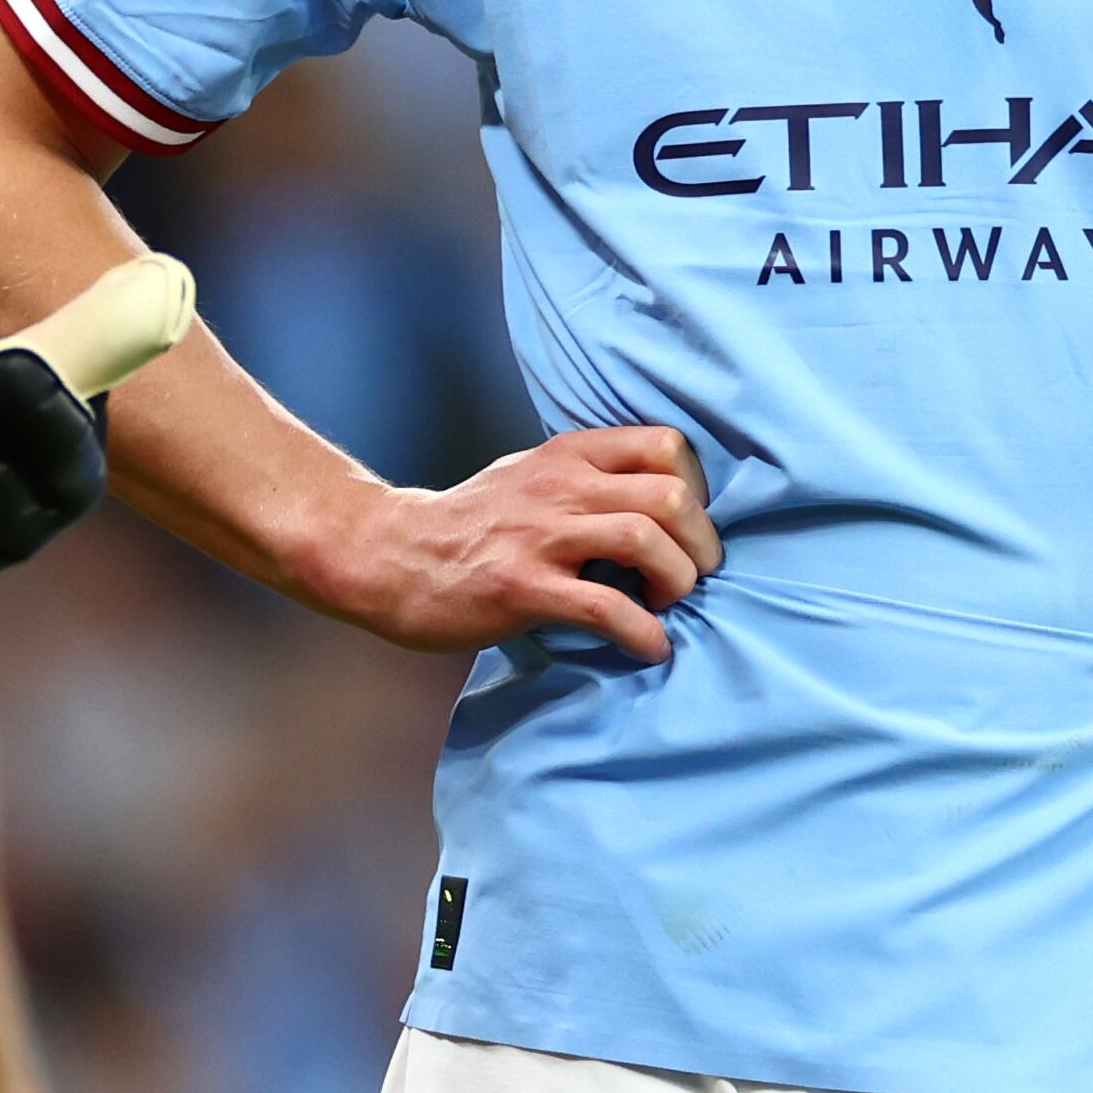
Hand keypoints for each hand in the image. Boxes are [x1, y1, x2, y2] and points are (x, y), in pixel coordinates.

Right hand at [313, 424, 720, 661]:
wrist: (391, 555)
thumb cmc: (470, 523)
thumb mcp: (530, 474)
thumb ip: (588, 477)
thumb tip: (658, 501)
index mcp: (568, 454)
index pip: (667, 446)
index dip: (697, 491)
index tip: (688, 530)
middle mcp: (560, 485)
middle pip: (669, 496)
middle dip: (701, 545)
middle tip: (695, 576)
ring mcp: (540, 536)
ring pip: (644, 539)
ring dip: (677, 581)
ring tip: (670, 605)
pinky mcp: (522, 588)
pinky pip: (604, 607)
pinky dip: (643, 632)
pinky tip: (649, 646)